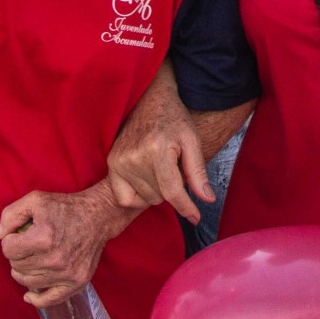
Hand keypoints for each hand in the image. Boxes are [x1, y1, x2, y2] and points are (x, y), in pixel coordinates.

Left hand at [0, 180, 132, 307]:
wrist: (98, 216)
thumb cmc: (65, 207)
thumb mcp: (35, 200)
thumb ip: (11, 215)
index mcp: (43, 237)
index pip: (8, 249)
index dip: (10, 239)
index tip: (19, 234)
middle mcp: (55, 259)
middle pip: (16, 266)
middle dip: (17, 254)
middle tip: (27, 244)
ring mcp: (66, 273)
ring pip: (28, 281)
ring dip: (24, 271)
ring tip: (31, 259)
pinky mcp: (76, 282)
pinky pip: (49, 300)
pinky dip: (36, 299)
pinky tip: (29, 294)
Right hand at [106, 74, 214, 222]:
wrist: (150, 101)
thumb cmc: (175, 120)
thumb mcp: (192, 141)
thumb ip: (198, 172)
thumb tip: (208, 199)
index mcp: (157, 151)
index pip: (172, 191)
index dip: (186, 207)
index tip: (196, 217)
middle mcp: (134, 158)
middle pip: (159, 197)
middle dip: (172, 189)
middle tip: (174, 168)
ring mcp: (119, 162)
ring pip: (145, 199)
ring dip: (157, 190)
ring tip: (161, 169)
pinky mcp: (112, 164)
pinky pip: (125, 198)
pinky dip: (139, 196)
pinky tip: (147, 180)